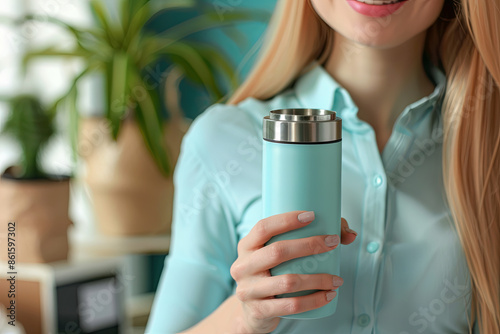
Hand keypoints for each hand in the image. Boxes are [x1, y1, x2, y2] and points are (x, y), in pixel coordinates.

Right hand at [230, 211, 356, 332]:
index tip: (312, 216)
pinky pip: (291, 306)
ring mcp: (248, 290)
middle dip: (309, 245)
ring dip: (318, 279)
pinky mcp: (258, 311)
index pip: (263, 227)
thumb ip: (310, 237)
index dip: (287, 220)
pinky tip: (328, 295)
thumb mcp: (279, 255)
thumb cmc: (271, 274)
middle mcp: (243, 266)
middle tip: (333, 243)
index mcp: (246, 246)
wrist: (251, 312)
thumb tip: (348, 234)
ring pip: (288, 281)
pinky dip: (314, 300)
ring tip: (337, 279)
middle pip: (277, 252)